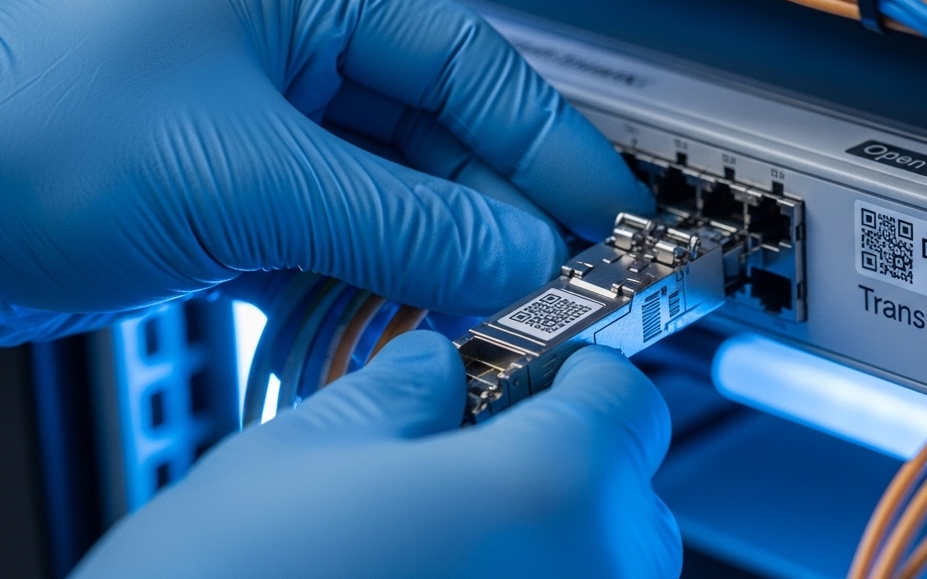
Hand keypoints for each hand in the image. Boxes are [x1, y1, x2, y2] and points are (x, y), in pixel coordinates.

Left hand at [0, 0, 651, 347]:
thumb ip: (398, 221)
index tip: (604, 209)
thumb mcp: (244, 176)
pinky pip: (335, 244)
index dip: (543, 140)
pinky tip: (385, 323)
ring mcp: (258, 129)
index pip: (463, 61)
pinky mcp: (232, 201)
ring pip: (390, 199)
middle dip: (487, 216)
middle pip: (434, 137)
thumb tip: (516, 254)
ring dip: (428, 262)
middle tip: (549, 282)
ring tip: (475, 316)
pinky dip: (364, 288)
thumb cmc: (18, 136)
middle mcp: (283, 51)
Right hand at [72, 331, 680, 577]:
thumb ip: (396, 392)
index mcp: (551, 488)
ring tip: (435, 538)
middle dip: (561, 459)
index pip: (629, 399)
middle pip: (628, 492)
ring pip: (604, 570)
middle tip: (465, 454)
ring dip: (547, 540)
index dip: (576, 373)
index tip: (531, 374)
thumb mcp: (297, 453)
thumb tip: (435, 368)